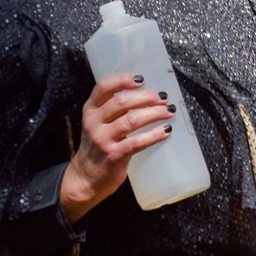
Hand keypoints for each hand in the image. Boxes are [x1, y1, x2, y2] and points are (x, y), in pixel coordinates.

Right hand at [59, 73, 174, 222]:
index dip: (123, 80)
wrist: (86, 176)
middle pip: (121, 102)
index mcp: (90, 110)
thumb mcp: (100, 122)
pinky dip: (154, 135)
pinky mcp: (113, 156)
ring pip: (131, 120)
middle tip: (163, 97)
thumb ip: (115, 108)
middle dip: (147, 97)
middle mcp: (94, 122)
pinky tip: (166, 131)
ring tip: (169, 111)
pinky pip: (137, 142)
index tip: (142, 78)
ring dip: (154, 113)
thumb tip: (148, 93)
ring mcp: (102, 140)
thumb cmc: (100, 143)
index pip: (103, 87)